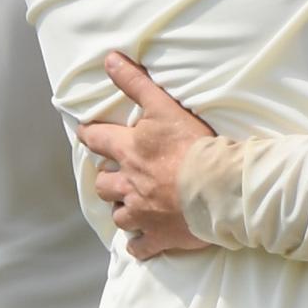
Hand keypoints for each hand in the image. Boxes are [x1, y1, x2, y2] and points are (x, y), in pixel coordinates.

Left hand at [79, 52, 219, 260]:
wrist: (218, 187)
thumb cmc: (194, 146)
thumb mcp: (164, 107)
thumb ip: (135, 83)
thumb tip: (109, 59)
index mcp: (129, 152)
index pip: (97, 140)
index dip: (91, 136)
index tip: (88, 135)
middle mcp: (128, 184)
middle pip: (103, 184)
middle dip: (108, 179)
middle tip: (118, 176)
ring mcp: (140, 214)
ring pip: (119, 216)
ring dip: (123, 210)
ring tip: (133, 206)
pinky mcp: (157, 237)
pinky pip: (139, 247)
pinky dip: (139, 244)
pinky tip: (144, 241)